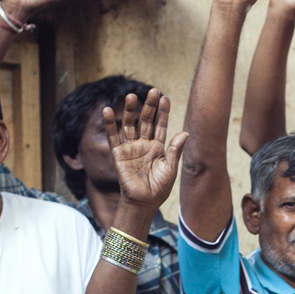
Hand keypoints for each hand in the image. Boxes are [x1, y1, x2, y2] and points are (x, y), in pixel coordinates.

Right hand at [104, 89, 187, 210]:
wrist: (144, 202)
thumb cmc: (159, 188)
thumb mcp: (170, 168)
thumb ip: (175, 150)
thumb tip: (186, 132)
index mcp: (158, 148)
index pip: (160, 126)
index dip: (163, 113)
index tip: (165, 98)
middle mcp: (144, 144)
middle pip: (145, 121)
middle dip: (149, 106)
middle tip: (153, 90)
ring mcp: (130, 148)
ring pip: (129, 125)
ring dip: (130, 111)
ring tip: (131, 96)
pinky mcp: (118, 154)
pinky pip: (113, 136)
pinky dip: (110, 124)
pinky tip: (108, 110)